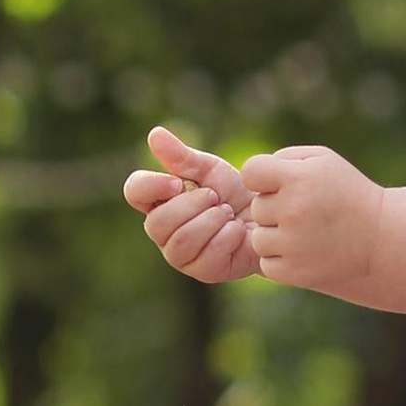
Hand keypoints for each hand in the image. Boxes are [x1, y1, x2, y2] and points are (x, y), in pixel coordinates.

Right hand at [122, 126, 257, 283]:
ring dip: (211, 221)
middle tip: (216, 197)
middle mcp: (164, 231)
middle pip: (157, 224)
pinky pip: (206, 255)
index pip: (135, 191)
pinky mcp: (203, 271)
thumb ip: (182, 156)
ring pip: (180, 242)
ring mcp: (181, 255)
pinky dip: (227, 236)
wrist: (270, 216)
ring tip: (228, 212)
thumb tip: (154, 134)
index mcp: (159, 201)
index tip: (178, 181)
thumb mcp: (210, 170)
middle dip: (192, 206)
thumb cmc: (235, 193)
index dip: (152, 185)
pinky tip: (238, 230)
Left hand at [242, 142, 387, 292]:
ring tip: (305, 232)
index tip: (277, 184)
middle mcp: (293, 210)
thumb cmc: (347, 192)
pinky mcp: (296, 272)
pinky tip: (305, 251)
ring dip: (275, 236)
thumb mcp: (323, 160)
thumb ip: (284, 159)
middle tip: (305, 211)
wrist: (380, 237)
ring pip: (259, 238)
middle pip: (257, 208)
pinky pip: (267, 264)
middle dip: (275, 208)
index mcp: (298, 178)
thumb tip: (252, 176)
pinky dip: (281, 260)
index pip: (250, 172)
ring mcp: (294, 244)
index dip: (260, 178)